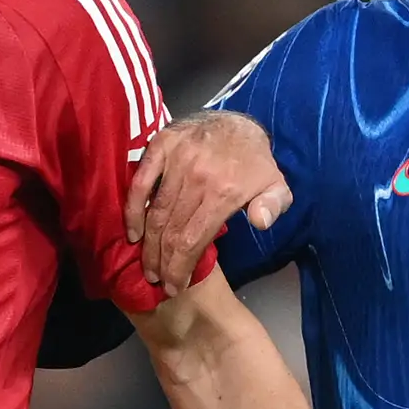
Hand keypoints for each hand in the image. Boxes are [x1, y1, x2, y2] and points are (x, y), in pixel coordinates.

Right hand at [123, 110, 289, 296]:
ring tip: (146, 266)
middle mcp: (198, 175)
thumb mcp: (276, 185)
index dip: (180, 267)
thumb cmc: (254, 163)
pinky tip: (132, 233)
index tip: (174, 286)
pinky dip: (133, 209)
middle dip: (162, 262)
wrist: (238, 122)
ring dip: (148, 244)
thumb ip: (273, 206)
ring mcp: (177, 159)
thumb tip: (261, 222)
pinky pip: (140, 182)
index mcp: (224, 190)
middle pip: (171, 230)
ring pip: (156, 211)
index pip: (193, 239)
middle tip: (156, 281)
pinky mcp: (161, 146)